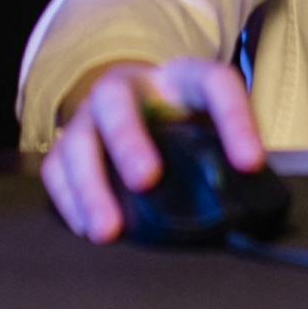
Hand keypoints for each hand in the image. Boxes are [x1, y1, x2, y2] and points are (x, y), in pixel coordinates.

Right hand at [39, 58, 270, 243]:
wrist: (136, 100)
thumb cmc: (182, 120)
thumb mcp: (212, 122)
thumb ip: (226, 151)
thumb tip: (248, 200)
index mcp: (179, 77)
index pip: (213, 84)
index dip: (235, 121)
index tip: (250, 164)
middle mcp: (128, 88)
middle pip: (117, 99)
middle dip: (129, 139)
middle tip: (147, 180)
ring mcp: (89, 116)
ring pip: (77, 140)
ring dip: (91, 186)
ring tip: (108, 230)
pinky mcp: (66, 147)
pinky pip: (56, 171)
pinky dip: (70, 202)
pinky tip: (88, 229)